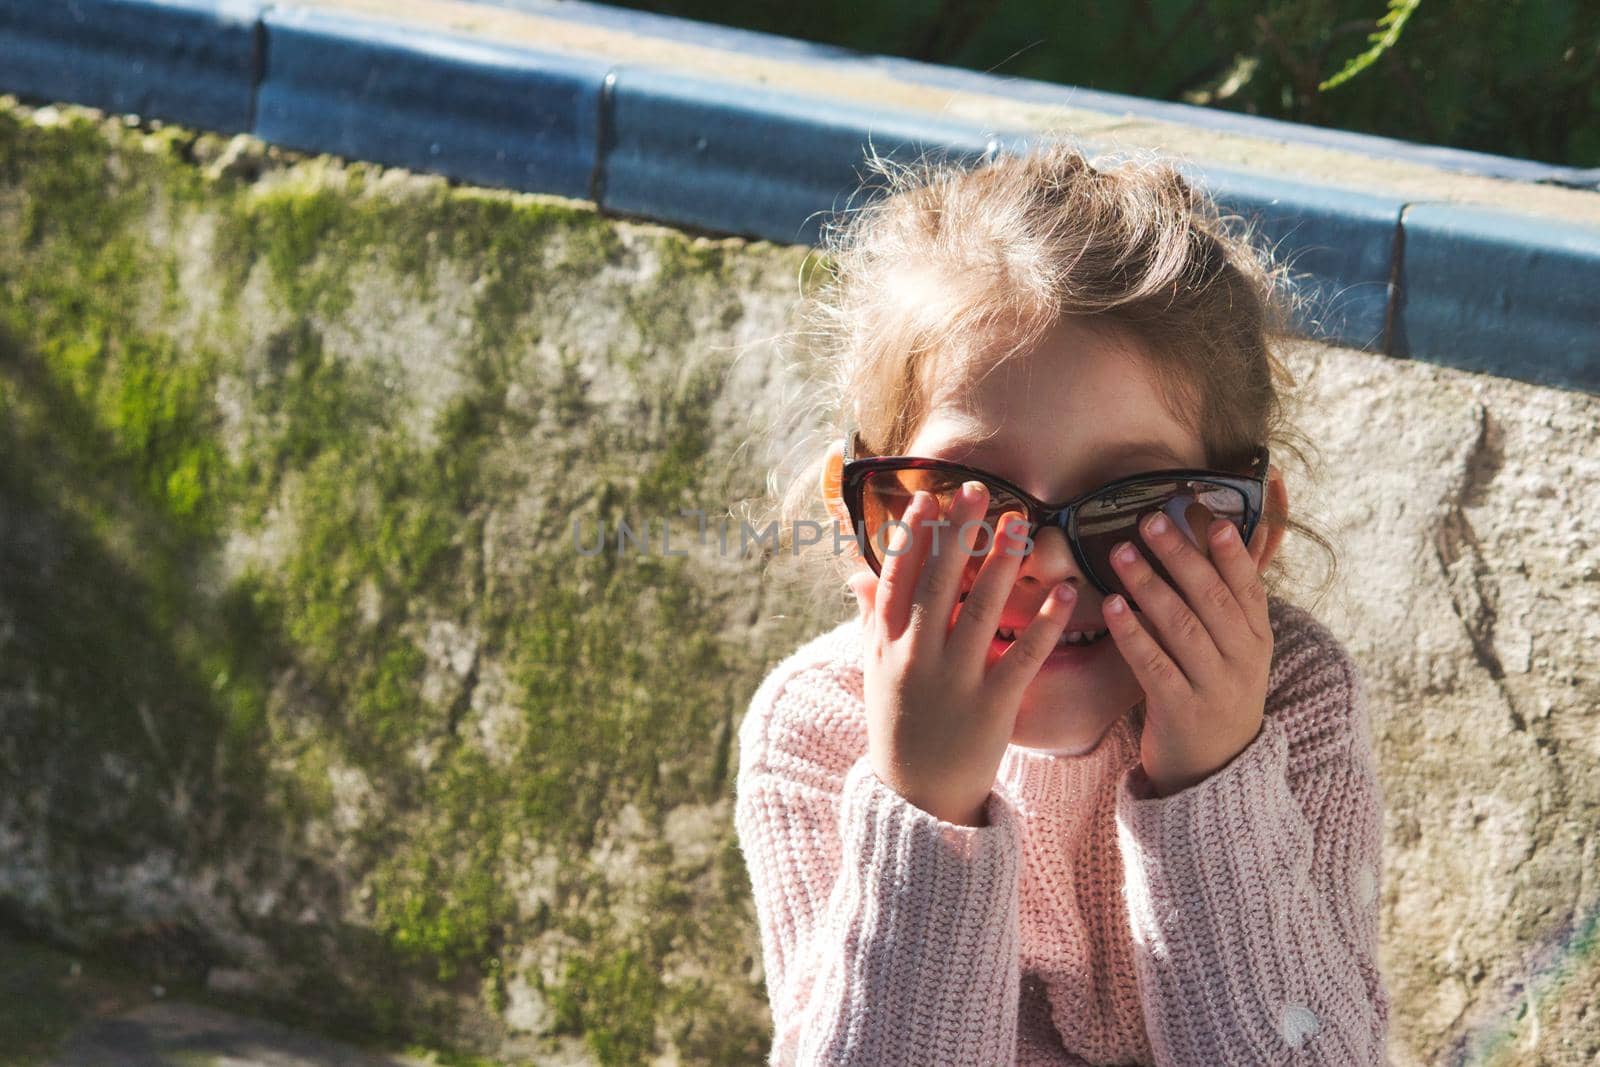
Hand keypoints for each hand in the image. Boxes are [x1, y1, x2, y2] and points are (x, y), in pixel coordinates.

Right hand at [848, 483, 1075, 825]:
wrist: (917, 796)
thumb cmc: (897, 724)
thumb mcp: (874, 669)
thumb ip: (872, 618)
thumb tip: (857, 572)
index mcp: (887, 643)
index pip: (898, 577)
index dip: (913, 536)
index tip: (928, 498)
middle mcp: (917, 655)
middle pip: (940, 583)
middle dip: (959, 534)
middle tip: (979, 491)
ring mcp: (955, 680)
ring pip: (981, 611)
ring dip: (1003, 565)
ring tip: (1022, 525)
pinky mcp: (992, 706)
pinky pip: (1022, 656)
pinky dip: (1045, 624)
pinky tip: (1066, 593)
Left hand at [1102, 511, 1273, 797]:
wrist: (1213, 769)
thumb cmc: (1214, 692)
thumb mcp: (1233, 650)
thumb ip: (1221, 602)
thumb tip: (1205, 537)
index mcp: (1256, 638)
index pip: (1246, 587)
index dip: (1230, 552)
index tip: (1209, 517)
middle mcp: (1242, 660)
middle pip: (1212, 599)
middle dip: (1181, 556)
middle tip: (1150, 520)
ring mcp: (1213, 687)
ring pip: (1182, 628)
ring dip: (1150, 586)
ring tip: (1122, 552)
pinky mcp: (1180, 711)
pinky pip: (1154, 665)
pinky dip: (1133, 633)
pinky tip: (1113, 606)